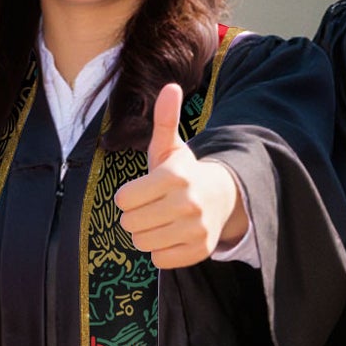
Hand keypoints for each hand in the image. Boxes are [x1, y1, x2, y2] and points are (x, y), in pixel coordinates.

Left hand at [112, 84, 245, 268]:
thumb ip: (164, 119)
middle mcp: (188, 204)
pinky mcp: (199, 251)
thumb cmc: (184, 172)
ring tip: (160, 221)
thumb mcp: (170, 147)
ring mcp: (196, 229)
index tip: (141, 192)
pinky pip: (159, 259)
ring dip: (145, 234)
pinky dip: (160, 251)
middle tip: (151, 207)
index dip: (127, 197)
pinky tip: (171, 235)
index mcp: (176, 177)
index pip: (124, 200)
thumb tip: (170, 86)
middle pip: (130, 224)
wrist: (221, 198)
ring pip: (142, 244)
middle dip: (134, 216)